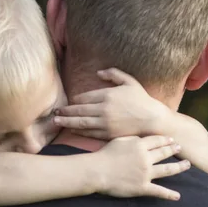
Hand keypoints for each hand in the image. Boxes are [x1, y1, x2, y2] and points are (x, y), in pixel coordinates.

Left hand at [54, 68, 168, 138]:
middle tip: (55, 112)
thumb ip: (114, 74)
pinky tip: (72, 130)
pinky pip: (89, 133)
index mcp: (108, 95)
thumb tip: (98, 72)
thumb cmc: (142, 100)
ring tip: (56, 122)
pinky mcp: (108, 134)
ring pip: (81, 122)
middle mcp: (104, 109)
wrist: (152, 120)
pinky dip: (79, 131)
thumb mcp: (130, 82)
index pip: (84, 97)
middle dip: (65, 111)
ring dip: (67, 122)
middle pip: (79, 110)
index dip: (75, 100)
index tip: (69, 102)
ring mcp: (105, 123)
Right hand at [96, 135, 189, 200]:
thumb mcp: (119, 141)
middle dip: (174, 149)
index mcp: (140, 145)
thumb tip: (143, 140)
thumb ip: (133, 139)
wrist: (97, 171)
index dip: (166, 140)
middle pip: (164, 153)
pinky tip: (178, 196)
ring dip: (179, 167)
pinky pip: (158, 191)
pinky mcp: (142, 187)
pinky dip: (169, 194)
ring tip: (187, 164)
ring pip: (167, 170)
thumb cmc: (105, 155)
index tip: (172, 140)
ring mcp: (146, 173)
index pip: (157, 141)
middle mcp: (146, 158)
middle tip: (180, 148)